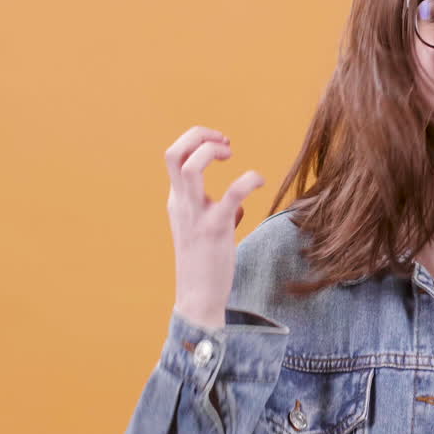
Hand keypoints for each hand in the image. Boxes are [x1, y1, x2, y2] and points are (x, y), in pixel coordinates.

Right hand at [165, 126, 263, 328]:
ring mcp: (196, 215)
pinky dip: (248, 179)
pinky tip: (260, 181)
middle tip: (226, 144)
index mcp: (177, 200)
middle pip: (174, 153)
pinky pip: (231, 194)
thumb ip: (216, 211)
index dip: (196, 140)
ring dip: (212, 151)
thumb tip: (237, 204)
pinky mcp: (215, 229)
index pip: (174, 155)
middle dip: (199, 136)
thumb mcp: (203, 230)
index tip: (222, 144)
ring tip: (232, 155)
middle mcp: (181, 203)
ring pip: (191, 167)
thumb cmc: (205, 263)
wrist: (199, 298)